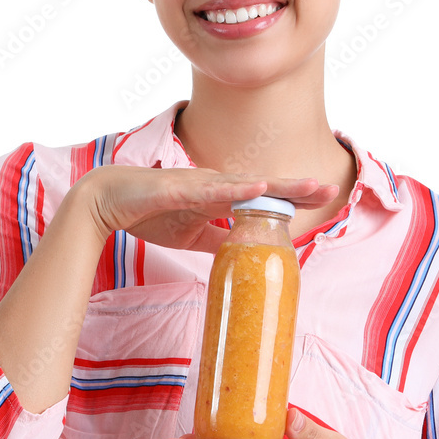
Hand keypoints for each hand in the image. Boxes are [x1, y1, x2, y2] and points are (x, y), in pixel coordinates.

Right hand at [75, 165, 338, 252]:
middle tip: (331, 189)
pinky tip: (257, 188)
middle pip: (263, 187)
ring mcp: (198, 184)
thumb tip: (247, 254)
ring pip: (244, 185)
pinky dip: (235, 188)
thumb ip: (220, 241)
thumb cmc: (150, 212)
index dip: (294, 197)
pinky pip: (210, 188)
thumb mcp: (192, 235)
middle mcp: (215, 185)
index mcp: (220, 196)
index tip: (325, 197)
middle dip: (297, 189)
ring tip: (307, 187)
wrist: (107, 201)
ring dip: (276, 186)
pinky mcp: (178, 188)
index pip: (264, 198)